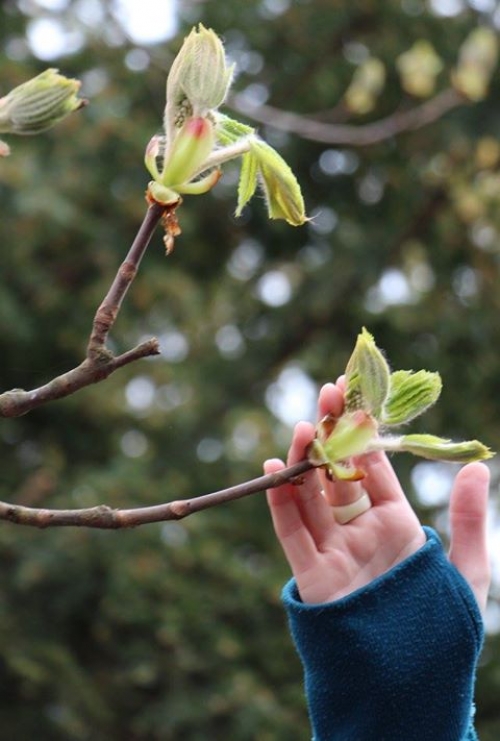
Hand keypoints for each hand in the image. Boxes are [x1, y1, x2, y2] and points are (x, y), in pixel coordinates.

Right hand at [265, 381, 490, 610]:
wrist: (408, 689)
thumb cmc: (442, 633)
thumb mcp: (468, 573)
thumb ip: (472, 522)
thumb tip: (478, 466)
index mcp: (396, 525)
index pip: (375, 467)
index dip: (365, 432)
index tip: (357, 396)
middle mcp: (360, 532)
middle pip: (338, 473)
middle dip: (332, 433)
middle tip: (327, 393)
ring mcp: (334, 551)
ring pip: (311, 495)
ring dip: (304, 460)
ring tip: (305, 426)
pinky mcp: (311, 575)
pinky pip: (291, 532)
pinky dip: (279, 501)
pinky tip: (274, 468)